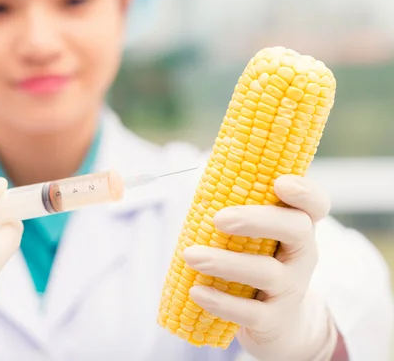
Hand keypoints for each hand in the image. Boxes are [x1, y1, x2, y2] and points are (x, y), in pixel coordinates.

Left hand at [184, 175, 338, 360]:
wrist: (277, 324)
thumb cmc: (256, 263)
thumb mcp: (255, 237)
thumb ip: (237, 210)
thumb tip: (202, 181)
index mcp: (297, 228)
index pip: (315, 204)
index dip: (304, 192)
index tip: (280, 183)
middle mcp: (301, 255)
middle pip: (296, 229)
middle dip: (256, 220)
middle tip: (219, 219)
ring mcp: (291, 289)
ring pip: (267, 273)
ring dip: (225, 263)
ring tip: (190, 256)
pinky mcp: (274, 320)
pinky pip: (250, 311)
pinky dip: (221, 302)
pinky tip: (196, 291)